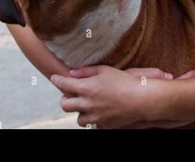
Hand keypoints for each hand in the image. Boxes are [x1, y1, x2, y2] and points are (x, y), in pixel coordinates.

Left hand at [51, 65, 194, 128]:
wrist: (140, 100)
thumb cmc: (124, 82)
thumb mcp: (105, 70)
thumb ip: (87, 72)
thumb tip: (72, 73)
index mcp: (87, 88)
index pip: (64, 84)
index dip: (57, 80)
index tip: (54, 77)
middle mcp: (87, 104)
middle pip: (65, 105)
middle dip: (65, 98)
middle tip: (70, 93)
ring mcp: (94, 116)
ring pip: (77, 118)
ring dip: (79, 110)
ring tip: (87, 103)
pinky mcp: (102, 125)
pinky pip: (92, 123)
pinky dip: (92, 117)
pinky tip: (100, 109)